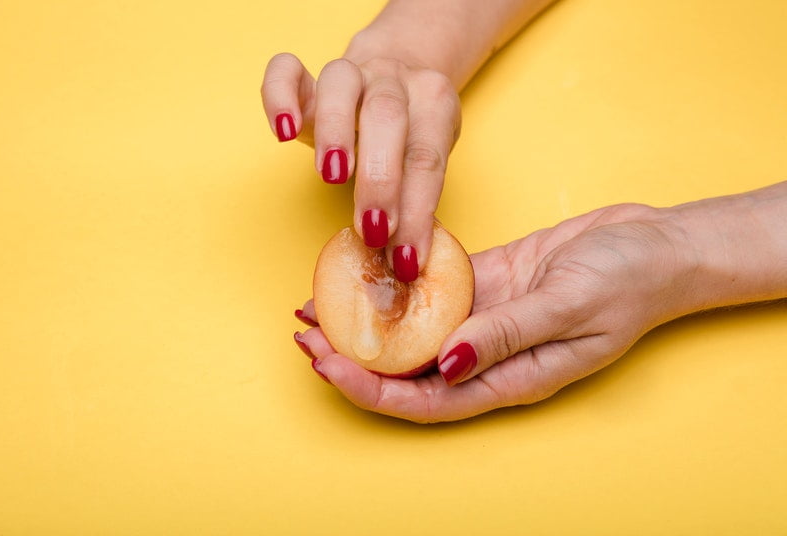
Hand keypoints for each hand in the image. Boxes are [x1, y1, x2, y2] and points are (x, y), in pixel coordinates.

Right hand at [262, 53, 460, 281]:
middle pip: (388, 117)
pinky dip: (279, 97)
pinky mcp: (309, 78)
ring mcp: (353, 73)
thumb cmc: (411, 136)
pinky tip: (283, 132)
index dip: (417, 212)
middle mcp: (394, 81)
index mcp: (434, 104)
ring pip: (341, 84)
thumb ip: (415, 203)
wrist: (400, 74)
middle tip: (371, 229)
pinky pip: (287, 71)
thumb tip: (405, 265)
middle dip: (379, 179)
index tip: (405, 259)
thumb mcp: (425, 163)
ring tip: (331, 176)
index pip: (427, 160)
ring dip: (336, 131)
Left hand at [295, 203, 699, 421]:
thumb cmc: (627, 282)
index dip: (372, 388)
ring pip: (412, 328)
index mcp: (510, 377)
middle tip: (306, 333)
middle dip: (353, 356)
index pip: (426, 399)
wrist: (656, 247)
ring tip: (319, 303)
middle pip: (407, 368)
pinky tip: (366, 269)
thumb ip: (508, 335)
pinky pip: (432, 287)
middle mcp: (488, 354)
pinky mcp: (486, 282)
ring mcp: (484, 318)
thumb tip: (446, 363)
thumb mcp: (570, 307)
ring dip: (367, 319)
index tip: (327, 365)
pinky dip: (398, 283)